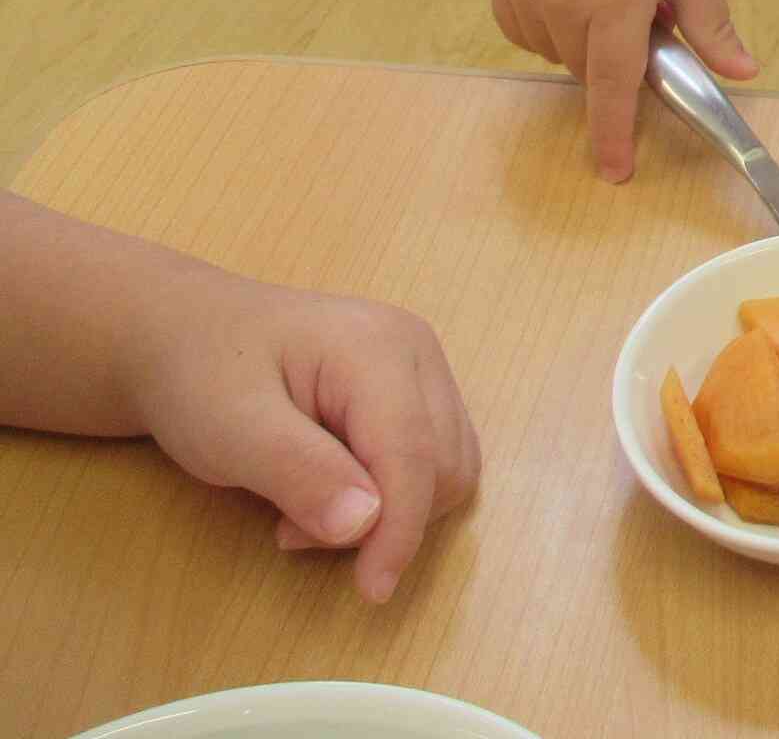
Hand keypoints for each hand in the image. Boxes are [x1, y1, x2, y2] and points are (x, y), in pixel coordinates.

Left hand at [128, 268, 478, 603]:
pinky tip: (331, 494)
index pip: (414, 453)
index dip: (401, 529)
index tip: (371, 591)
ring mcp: (422, 367)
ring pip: (449, 467)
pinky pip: (432, 461)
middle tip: (290, 531)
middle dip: (385, 520)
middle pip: (444, 464)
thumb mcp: (230, 429)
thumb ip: (300, 472)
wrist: (181, 333)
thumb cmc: (198, 376)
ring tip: (304, 512)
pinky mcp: (415, 390)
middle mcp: (417, 351)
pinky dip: (392, 496)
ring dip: (391, 512)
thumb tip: (366, 524)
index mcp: (378, 349)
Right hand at [493, 0, 757, 179]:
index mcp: (617, 0)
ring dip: (583, 39)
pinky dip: (549, 22)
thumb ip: (712, 28)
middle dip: (617, 58)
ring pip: (556, 52)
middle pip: (590, 71)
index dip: (613, 134)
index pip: (612, 87)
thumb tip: (741, 73)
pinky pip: (524, 29)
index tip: (614, 171)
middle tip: (645, 12)